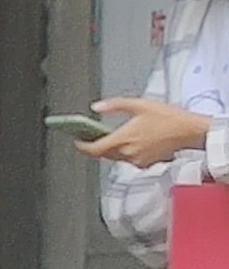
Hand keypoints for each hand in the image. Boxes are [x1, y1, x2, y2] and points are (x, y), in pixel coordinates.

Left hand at [87, 97, 212, 169]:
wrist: (190, 131)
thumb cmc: (168, 118)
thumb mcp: (139, 104)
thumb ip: (114, 105)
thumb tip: (96, 107)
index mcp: (123, 139)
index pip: (93, 150)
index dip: (82, 146)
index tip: (78, 141)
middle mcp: (128, 153)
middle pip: (104, 154)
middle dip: (98, 145)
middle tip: (95, 136)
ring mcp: (137, 161)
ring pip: (117, 157)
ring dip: (114, 149)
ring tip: (119, 135)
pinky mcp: (147, 164)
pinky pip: (130, 160)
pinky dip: (128, 152)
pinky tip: (135, 142)